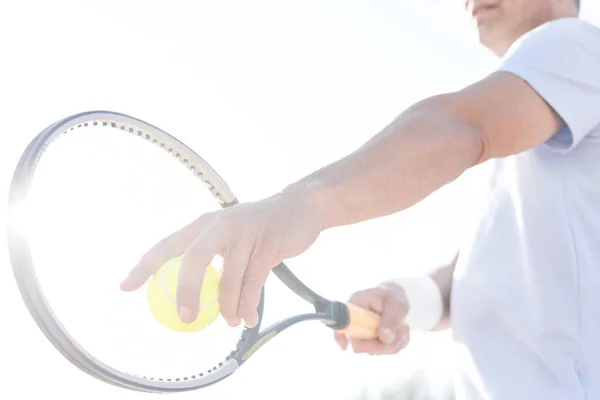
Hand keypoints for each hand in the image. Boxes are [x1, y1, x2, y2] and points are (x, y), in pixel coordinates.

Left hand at [120, 191, 324, 327]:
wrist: (300, 208)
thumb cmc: (260, 227)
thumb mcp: (231, 234)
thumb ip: (213, 257)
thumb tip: (192, 294)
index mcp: (204, 224)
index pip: (167, 245)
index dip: (144, 266)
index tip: (125, 287)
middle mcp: (220, 225)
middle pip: (193, 260)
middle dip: (185, 292)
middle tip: (185, 318)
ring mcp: (244, 234)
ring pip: (229, 279)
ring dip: (228, 307)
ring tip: (231, 322)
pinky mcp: (267, 244)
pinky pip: (254, 283)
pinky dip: (249, 304)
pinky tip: (249, 318)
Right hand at [334, 282, 409, 354]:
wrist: (396, 298)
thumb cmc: (393, 297)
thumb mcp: (396, 305)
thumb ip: (391, 320)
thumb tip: (384, 338)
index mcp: (356, 305)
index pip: (341, 321)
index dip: (340, 335)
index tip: (345, 346)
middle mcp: (356, 321)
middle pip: (358, 344)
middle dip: (380, 345)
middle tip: (398, 336)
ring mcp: (362, 332)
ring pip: (371, 350)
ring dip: (390, 346)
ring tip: (402, 332)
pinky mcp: (370, 340)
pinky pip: (381, 351)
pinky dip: (393, 346)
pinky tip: (400, 335)